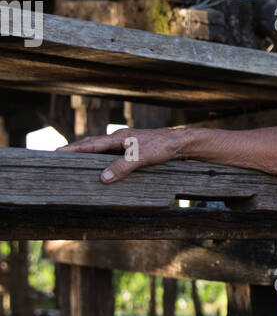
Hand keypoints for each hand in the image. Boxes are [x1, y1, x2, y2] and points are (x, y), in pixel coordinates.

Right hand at [58, 126, 188, 182]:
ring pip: (101, 148)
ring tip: (75, 160)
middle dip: (76, 149)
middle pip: (92, 143)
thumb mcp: (141, 158)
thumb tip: (102, 178)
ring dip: (88, 153)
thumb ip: (122, 167)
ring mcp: (125, 142)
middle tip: (59, 155)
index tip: (57, 152)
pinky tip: (100, 164)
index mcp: (117, 138)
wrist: (180, 143)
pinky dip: (101, 157)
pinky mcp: (132, 148)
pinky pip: (110, 152)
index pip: (90, 144)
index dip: (73, 149)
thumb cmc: (162, 147)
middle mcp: (119, 138)